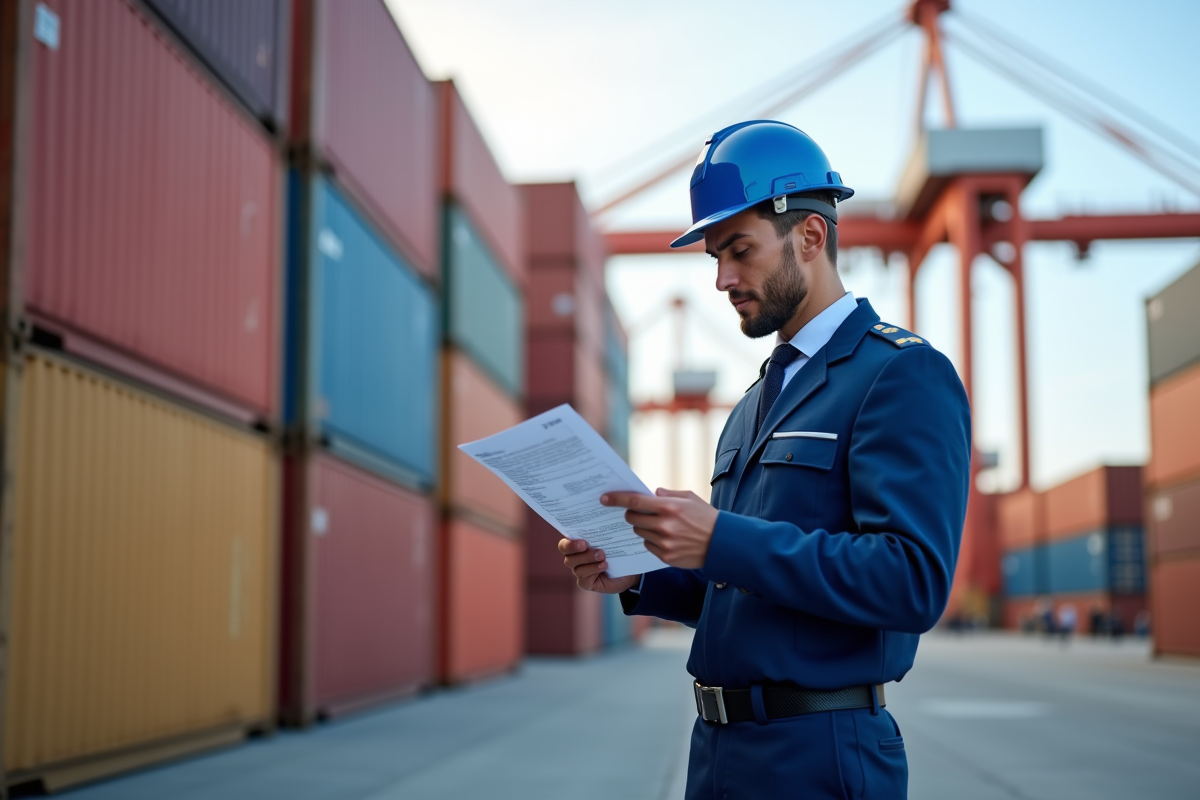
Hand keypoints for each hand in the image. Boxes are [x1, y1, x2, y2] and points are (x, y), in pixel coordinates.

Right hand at [558, 538, 640, 593]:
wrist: (628, 569)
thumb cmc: (616, 550)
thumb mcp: (610, 540)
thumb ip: (602, 533)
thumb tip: (606, 522)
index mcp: (576, 545)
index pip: (564, 545)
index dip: (570, 544)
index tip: (583, 542)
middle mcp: (575, 559)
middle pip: (569, 558)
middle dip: (582, 554)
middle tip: (596, 550)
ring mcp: (579, 572)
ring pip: (577, 569)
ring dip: (590, 562)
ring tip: (603, 558)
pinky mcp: (586, 583)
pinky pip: (584, 579)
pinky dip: (594, 571)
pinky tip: (603, 566)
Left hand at [602, 488, 718, 569]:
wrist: (722, 543)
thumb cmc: (706, 517)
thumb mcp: (689, 498)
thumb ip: (667, 494)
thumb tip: (650, 494)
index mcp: (669, 507)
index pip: (635, 501)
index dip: (617, 499)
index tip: (604, 498)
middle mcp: (664, 525)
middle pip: (632, 519)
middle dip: (631, 514)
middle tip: (637, 513)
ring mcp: (664, 542)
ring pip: (639, 533)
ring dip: (643, 528)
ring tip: (657, 525)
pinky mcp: (666, 556)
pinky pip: (648, 546)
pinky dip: (651, 541)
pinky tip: (665, 538)